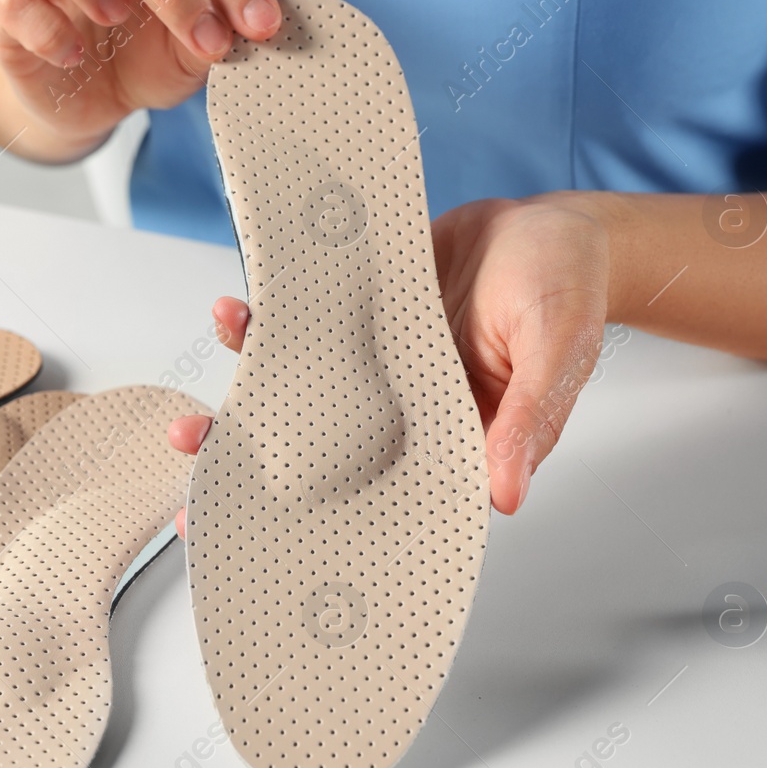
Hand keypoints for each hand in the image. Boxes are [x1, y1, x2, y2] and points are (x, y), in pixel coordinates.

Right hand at [0, 0, 281, 155]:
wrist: (84, 101)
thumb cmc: (139, 56)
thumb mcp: (189, 50)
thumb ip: (216, 32)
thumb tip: (246, 31)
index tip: (260, 25)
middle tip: (210, 41)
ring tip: (117, 17)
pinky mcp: (6, 7)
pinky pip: (14, 0)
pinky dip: (46, 28)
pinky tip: (72, 55)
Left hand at [169, 193, 614, 531]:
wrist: (554, 223)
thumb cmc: (569, 289)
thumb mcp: (558, 352)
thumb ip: (527, 421)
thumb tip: (506, 495)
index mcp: (450, 434)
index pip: (379, 492)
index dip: (322, 522)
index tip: (263, 543)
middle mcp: (403, 404)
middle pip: (318, 445)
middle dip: (256, 459)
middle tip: (197, 463)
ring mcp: (376, 358)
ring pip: (300, 385)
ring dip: (247, 386)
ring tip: (198, 394)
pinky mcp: (363, 310)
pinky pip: (306, 320)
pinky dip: (269, 319)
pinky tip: (236, 313)